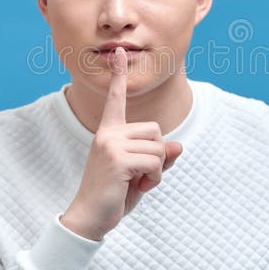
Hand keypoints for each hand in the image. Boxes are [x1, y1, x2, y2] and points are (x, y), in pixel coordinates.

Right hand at [61, 47, 183, 240]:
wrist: (89, 217)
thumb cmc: (114, 194)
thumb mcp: (140, 173)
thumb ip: (158, 158)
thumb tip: (178, 145)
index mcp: (109, 132)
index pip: (116, 100)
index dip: (119, 76)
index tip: (119, 52)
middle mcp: (108, 133)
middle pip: (155, 130)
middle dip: (157, 155)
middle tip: (139, 174)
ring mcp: (111, 144)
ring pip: (158, 147)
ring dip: (156, 170)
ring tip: (136, 182)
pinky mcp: (118, 159)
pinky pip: (155, 162)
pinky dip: (153, 179)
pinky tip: (137, 187)